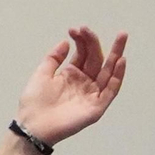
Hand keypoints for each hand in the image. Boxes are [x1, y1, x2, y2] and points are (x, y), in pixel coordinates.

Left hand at [13, 27, 126, 144]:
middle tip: (95, 29)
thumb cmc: (34, 103)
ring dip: (116, 54)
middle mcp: (84, 83)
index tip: (75, 30)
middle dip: (97, 42)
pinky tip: (121, 61)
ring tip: (122, 36)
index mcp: (71, 74)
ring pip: (108, 72)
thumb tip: (66, 42)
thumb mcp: (42, 74)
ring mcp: (91, 94)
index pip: (83, 53)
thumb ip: (54, 58)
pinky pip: (111, 90)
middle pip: (97, 59)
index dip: (82, 41)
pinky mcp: (96, 107)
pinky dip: (117, 76)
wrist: (32, 125)